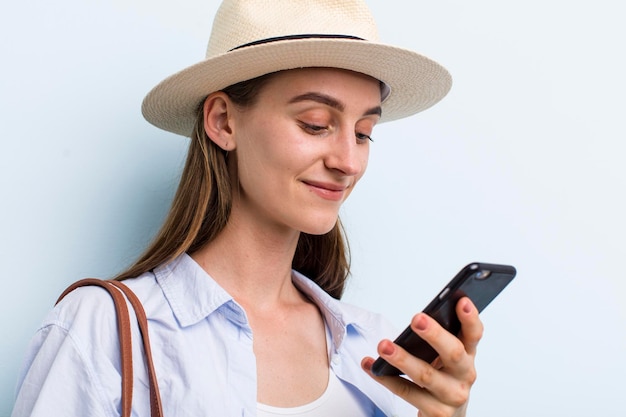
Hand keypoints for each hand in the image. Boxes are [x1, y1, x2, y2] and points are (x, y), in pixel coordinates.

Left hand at [362, 297, 482, 416]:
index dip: (470, 317)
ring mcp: (452, 396)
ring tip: (383, 345)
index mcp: (468, 354)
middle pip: (453, 353)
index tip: (461, 300)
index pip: (474, 334)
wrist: (446, 415)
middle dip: (435, 334)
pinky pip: (407, 392)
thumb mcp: (446, 357)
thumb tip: (419, 318)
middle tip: (417, 319)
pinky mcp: (437, 413)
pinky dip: (386, 378)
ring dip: (402, 358)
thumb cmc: (442, 376)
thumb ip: (439, 338)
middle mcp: (465, 375)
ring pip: (426, 375)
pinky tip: (371, 366)